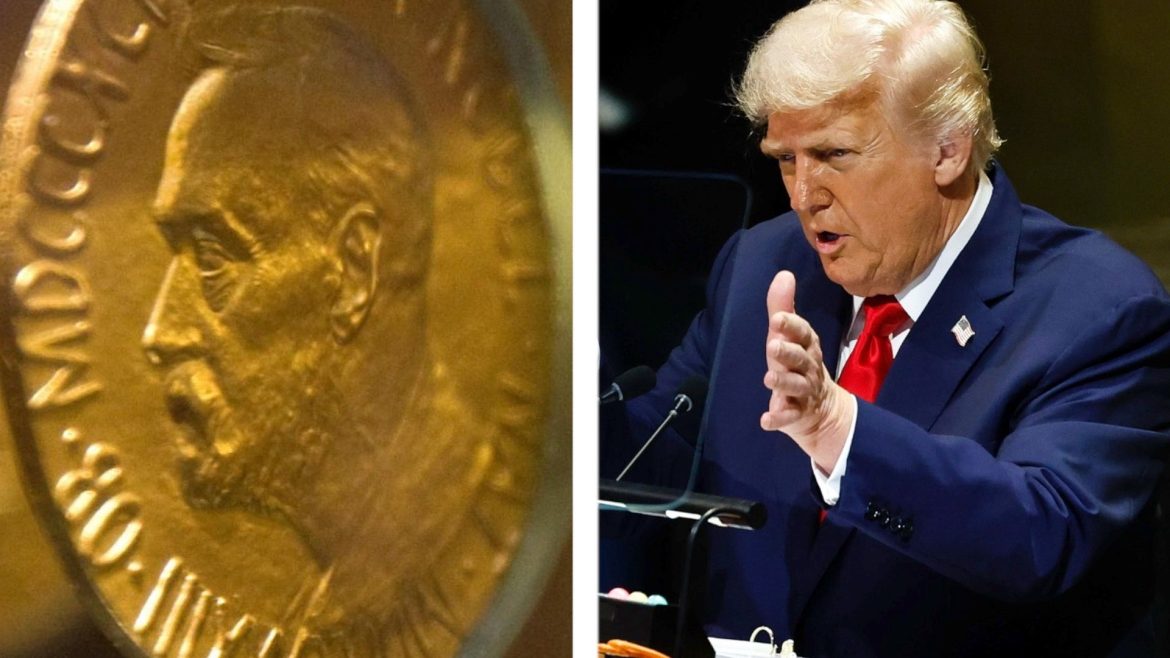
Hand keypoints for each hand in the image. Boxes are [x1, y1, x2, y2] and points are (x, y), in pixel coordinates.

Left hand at [760, 270, 853, 472]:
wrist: (822, 411)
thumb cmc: (798, 365)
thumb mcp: (789, 336)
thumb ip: (783, 307)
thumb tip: (784, 274)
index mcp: (807, 347)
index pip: (803, 333)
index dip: (791, 326)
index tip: (778, 318)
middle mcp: (808, 368)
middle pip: (801, 359)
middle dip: (788, 352)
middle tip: (772, 346)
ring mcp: (804, 392)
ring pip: (796, 386)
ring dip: (783, 382)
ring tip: (768, 378)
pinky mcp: (797, 414)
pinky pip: (789, 417)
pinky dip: (778, 419)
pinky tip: (765, 421)